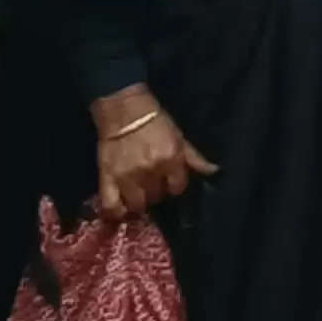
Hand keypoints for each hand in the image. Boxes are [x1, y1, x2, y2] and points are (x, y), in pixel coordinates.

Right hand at [90, 84, 217, 220]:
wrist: (123, 109)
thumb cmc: (154, 120)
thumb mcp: (179, 136)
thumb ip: (194, 157)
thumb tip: (213, 171)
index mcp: (170, 159)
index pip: (177, 187)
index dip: (174, 185)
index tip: (169, 181)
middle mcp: (151, 170)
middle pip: (157, 197)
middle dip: (156, 192)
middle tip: (152, 184)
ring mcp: (128, 176)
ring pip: (137, 204)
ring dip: (139, 201)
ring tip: (138, 194)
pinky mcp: (108, 177)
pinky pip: (111, 204)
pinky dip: (116, 211)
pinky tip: (121, 210)